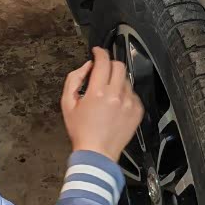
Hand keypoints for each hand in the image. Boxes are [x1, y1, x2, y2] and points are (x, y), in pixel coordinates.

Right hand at [60, 47, 143, 162]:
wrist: (97, 153)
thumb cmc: (80, 130)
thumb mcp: (67, 103)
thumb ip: (74, 79)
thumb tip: (87, 67)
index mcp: (97, 91)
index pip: (103, 61)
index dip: (100, 52)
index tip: (97, 52)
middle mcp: (116, 95)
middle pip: (119, 66)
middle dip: (110, 64)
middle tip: (103, 71)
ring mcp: (129, 103)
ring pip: (126, 80)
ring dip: (117, 81)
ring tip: (108, 94)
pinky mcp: (137, 111)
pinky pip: (133, 94)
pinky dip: (125, 94)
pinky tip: (116, 105)